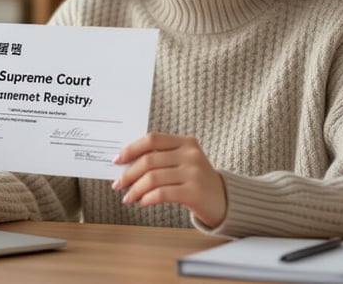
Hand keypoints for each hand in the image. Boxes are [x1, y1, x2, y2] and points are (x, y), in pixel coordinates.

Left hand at [112, 132, 226, 227]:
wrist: (225, 201)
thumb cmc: (197, 181)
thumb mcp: (183, 163)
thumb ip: (160, 159)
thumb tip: (125, 166)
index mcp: (186, 142)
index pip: (152, 139)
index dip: (131, 149)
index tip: (117, 160)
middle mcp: (190, 154)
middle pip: (149, 160)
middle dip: (128, 174)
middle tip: (118, 184)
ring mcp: (194, 172)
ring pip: (153, 178)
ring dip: (135, 189)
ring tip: (128, 197)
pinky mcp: (194, 192)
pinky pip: (162, 193)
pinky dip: (147, 198)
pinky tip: (142, 202)